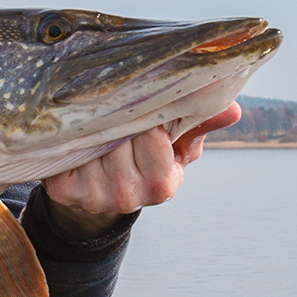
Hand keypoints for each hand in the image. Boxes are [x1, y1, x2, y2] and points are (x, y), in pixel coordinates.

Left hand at [43, 103, 242, 238]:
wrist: (103, 194)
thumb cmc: (147, 158)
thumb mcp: (179, 144)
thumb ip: (201, 124)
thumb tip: (232, 109)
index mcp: (162, 185)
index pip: (152, 136)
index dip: (147, 115)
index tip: (144, 101)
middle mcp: (127, 195)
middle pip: (118, 134)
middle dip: (118, 115)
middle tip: (116, 104)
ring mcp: (93, 195)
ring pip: (91, 138)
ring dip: (93, 122)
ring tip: (97, 118)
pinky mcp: (63, 190)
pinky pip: (66, 147)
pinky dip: (72, 135)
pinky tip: (77, 133)